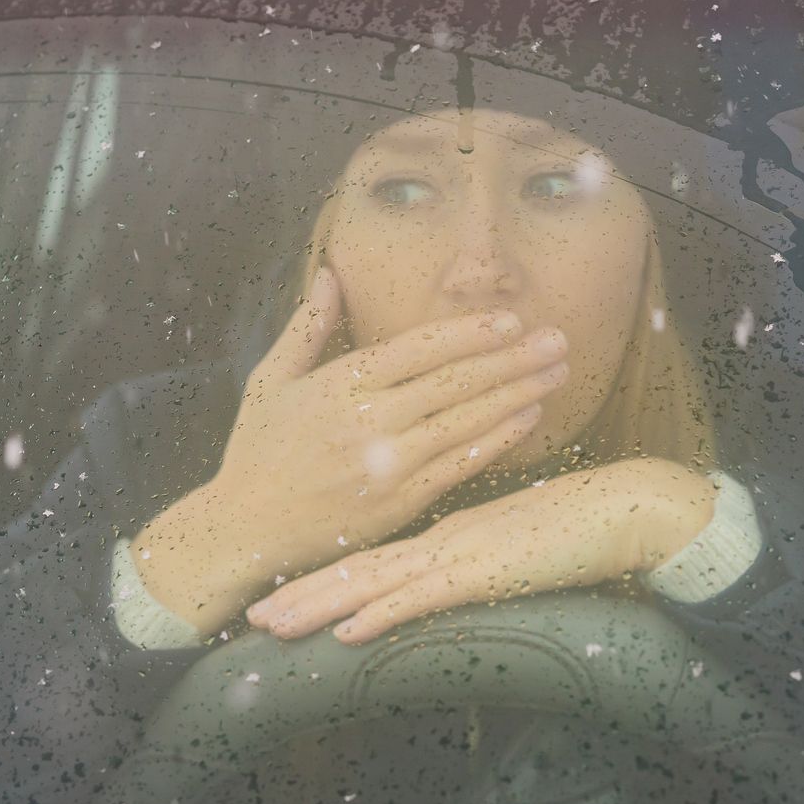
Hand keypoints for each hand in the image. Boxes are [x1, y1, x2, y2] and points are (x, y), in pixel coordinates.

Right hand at [134, 268, 569, 630]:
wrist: (245, 529)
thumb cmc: (256, 451)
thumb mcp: (270, 380)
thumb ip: (308, 326)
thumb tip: (330, 273)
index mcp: (339, 384)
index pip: (418, 349)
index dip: (469, 333)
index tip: (509, 321)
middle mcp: (369, 420)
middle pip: (455, 381)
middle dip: (512, 358)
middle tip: (558, 339)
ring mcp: (388, 464)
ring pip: (466, 420)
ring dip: (517, 393)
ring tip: (556, 372)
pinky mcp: (400, 502)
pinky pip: (460, 464)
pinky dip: (497, 439)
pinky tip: (528, 418)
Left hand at [246, 458, 717, 644]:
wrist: (627, 509)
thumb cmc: (581, 526)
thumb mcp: (518, 544)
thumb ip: (485, 558)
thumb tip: (460, 578)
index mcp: (451, 530)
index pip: (378, 554)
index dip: (328, 573)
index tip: (284, 592)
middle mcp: (445, 538)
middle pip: (361, 568)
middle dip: (304, 595)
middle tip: (253, 619)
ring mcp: (462, 553)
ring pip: (377, 583)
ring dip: (321, 607)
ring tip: (274, 627)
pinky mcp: (487, 572)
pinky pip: (424, 598)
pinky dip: (382, 615)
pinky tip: (348, 634)